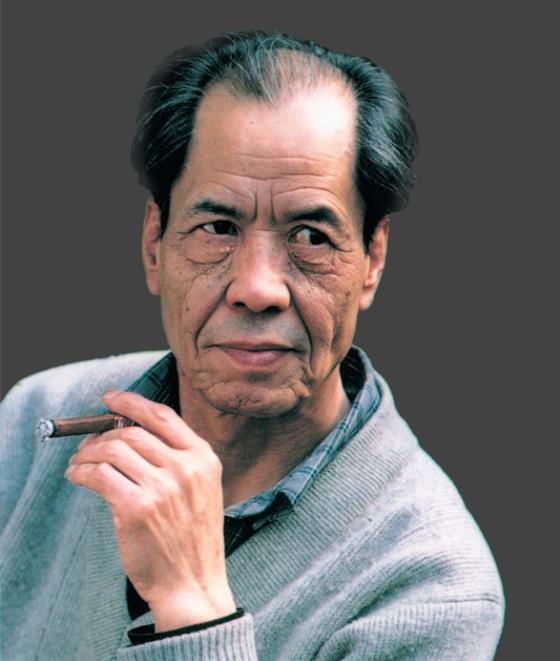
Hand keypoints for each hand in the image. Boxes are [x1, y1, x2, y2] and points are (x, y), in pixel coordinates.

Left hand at [65, 390, 235, 631]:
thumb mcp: (201, 489)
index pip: (163, 416)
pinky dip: (80, 472)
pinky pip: (98, 475)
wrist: (193, 583)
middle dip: (101, 433)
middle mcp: (185, 467)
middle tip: (86, 444)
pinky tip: (77, 476)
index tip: (110, 398)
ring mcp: (162, 487)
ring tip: (78, 463)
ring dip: (86, 453)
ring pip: (112, 449)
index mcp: (204, 458)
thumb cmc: (192, 538)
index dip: (132, 402)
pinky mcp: (136, 508)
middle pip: (131, 432)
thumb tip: (128, 433)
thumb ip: (176, 459)